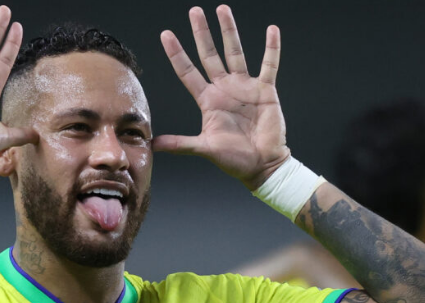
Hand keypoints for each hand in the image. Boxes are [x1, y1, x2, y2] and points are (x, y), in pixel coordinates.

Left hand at [154, 6, 289, 190]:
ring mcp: (245, 87)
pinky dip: (272, 48)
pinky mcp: (266, 90)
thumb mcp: (205, 148)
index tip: (166, 34)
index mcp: (208, 100)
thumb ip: (181, 143)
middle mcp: (224, 89)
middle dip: (201, 33)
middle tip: (194, 12)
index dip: (177, 54)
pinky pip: (269, 65)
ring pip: (236, 53)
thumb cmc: (234, 160)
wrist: (263, 165)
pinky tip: (272, 30)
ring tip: (222, 10)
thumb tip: (153, 145)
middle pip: (210, 55)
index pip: (188, 72)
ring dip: (229, 31)